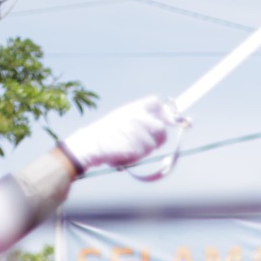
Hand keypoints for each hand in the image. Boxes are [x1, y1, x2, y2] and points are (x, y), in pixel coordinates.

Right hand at [61, 95, 183, 172]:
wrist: (90, 144)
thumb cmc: (104, 133)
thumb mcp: (120, 117)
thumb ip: (139, 118)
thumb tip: (162, 122)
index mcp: (132, 108)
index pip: (155, 103)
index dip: (165, 112)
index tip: (171, 121)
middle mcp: (137, 118)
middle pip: (162, 127)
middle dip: (160, 137)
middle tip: (154, 142)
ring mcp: (138, 133)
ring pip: (155, 144)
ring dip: (147, 149)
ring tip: (129, 147)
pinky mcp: (137, 148)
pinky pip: (145, 154)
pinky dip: (138, 157)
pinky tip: (125, 153)